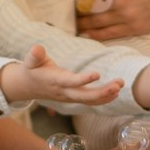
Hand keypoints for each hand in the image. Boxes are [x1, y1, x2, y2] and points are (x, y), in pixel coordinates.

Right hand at [0, 45, 122, 106]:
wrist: (28, 86)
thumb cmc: (32, 69)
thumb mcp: (30, 60)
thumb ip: (34, 55)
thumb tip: (37, 48)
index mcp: (55, 81)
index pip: (70, 81)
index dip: (83, 79)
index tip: (97, 74)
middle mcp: (64, 92)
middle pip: (84, 96)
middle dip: (102, 92)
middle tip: (118, 85)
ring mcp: (69, 97)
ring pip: (89, 100)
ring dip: (106, 95)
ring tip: (120, 85)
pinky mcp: (73, 98)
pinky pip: (90, 101)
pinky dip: (103, 98)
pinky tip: (115, 93)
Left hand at [76, 0, 149, 39]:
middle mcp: (121, 2)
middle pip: (89, 11)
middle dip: (76, 12)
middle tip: (66, 11)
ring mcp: (129, 17)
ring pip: (97, 24)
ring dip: (82, 25)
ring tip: (73, 23)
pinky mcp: (136, 27)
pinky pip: (110, 34)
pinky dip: (95, 35)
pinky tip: (85, 34)